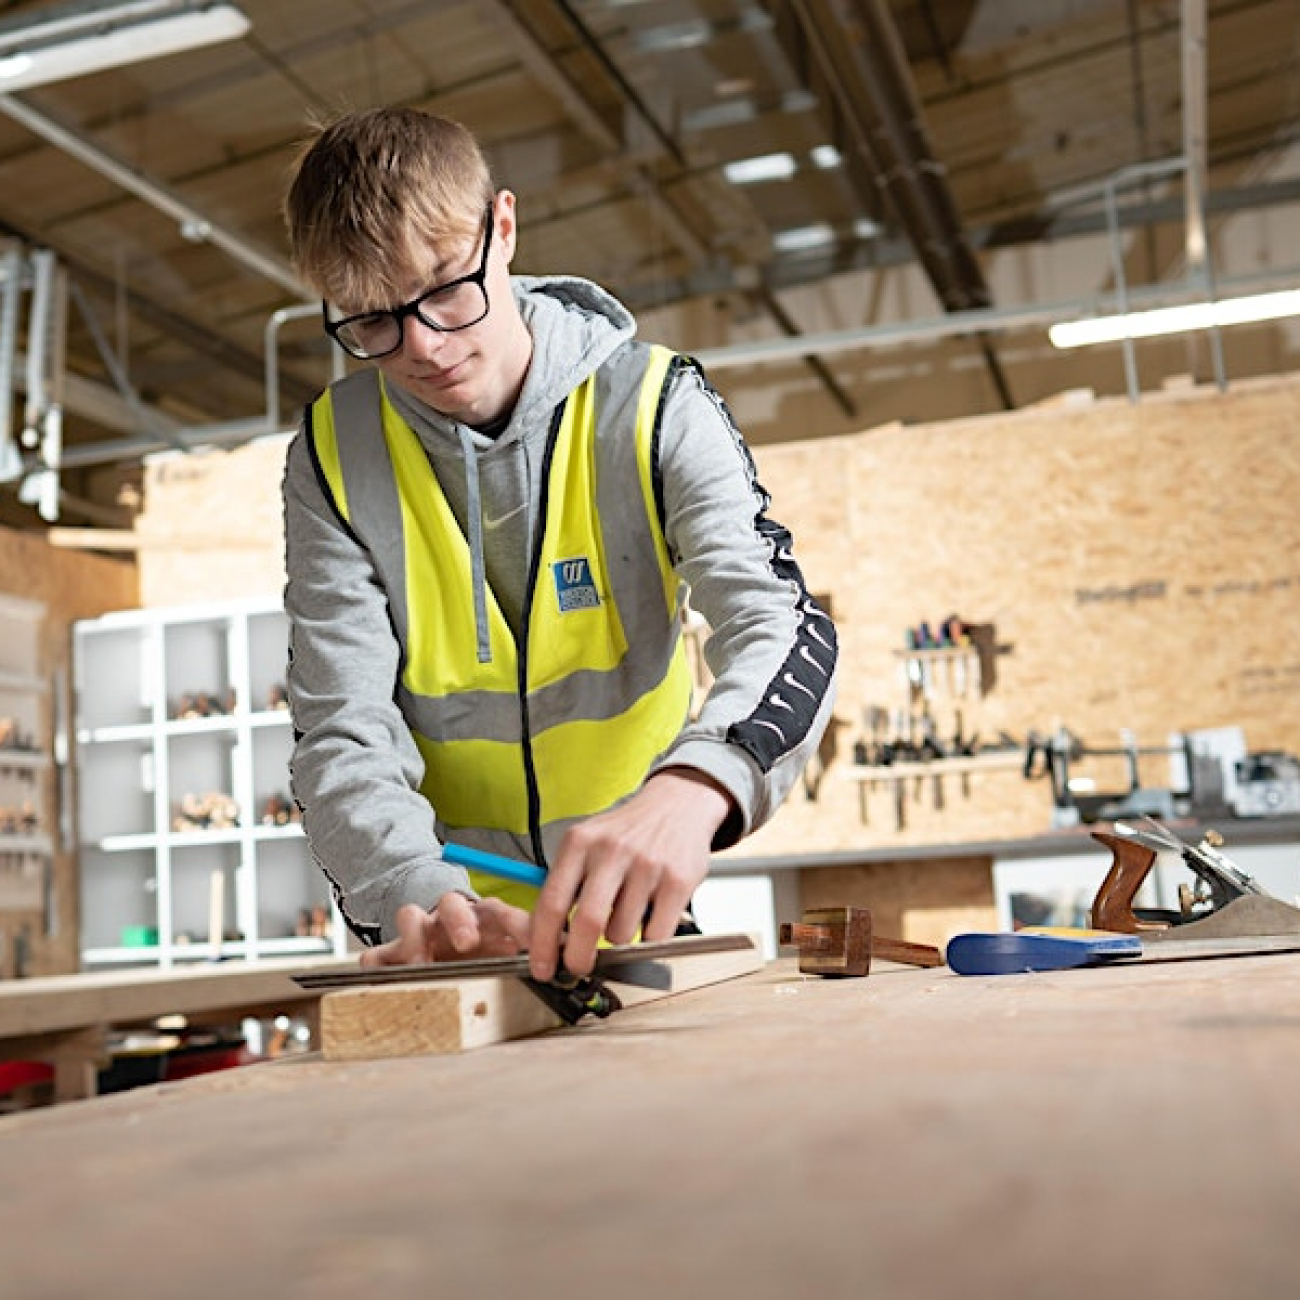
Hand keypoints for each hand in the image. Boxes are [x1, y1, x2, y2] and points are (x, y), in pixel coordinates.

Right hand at [359, 892, 530, 968]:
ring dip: (416, 935)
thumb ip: (530, 947)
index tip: (531, 941)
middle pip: (452, 903)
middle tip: (467, 942)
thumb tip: (566, 952)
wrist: (440, 945)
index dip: (516, 922)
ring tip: (421, 961)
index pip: (500, 910)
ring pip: (410, 916)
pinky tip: (385, 977)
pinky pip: (376, 955)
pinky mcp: (392, 954)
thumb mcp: (507, 947)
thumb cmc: (480, 950)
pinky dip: (379, 964)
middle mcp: (450, 919)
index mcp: (483, 917)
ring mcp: (419, 934)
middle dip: (460, 919)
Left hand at [528, 768, 732, 980]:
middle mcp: (612, 851)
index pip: (552, 902)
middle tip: (578, 965)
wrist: (676, 805)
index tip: (542, 966)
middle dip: (578, 957)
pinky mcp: (677, 881)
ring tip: (625, 913)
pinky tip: (648, 913)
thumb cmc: (625, 833)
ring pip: (621, 933)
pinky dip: (648, 937)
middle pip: (588, 922)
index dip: (543, 943)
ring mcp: (647, 865)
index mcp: (579, 843)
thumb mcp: (585, 844)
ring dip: (618, 937)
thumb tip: (543, 938)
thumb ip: (564, 884)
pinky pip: (655, 934)